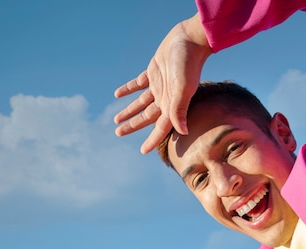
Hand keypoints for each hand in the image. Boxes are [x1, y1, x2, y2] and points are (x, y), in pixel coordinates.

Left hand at [113, 13, 211, 154]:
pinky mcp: (154, 72)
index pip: (161, 128)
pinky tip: (117, 94)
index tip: (143, 151)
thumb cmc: (188, 64)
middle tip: (118, 133)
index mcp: (173, 104)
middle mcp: (166, 98)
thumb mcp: (182, 87)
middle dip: (133, 125)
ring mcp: (159, 85)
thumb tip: (182, 132)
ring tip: (116, 120)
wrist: (189, 40)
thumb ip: (179, 109)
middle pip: (147, 117)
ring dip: (129, 111)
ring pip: (141, 103)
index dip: (152, 140)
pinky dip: (128, 89)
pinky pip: (138, 84)